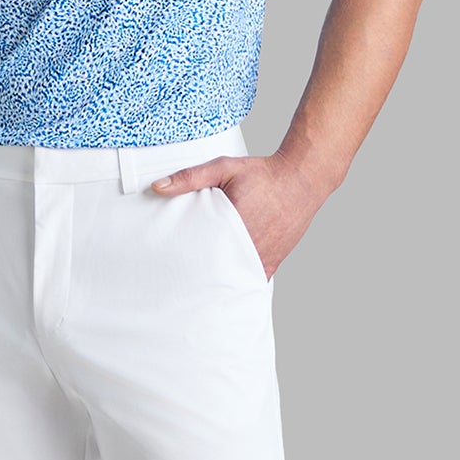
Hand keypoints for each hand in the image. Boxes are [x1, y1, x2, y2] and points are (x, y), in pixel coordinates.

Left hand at [149, 150, 326, 279]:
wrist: (302, 179)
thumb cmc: (263, 174)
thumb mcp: (224, 168)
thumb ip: (190, 177)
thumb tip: (158, 187)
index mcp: (232, 224)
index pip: (201, 251)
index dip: (184, 261)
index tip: (168, 267)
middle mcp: (249, 245)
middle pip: (215, 270)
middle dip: (197, 276)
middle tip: (175, 282)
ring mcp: (262, 256)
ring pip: (233, 279)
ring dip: (217, 282)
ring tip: (195, 290)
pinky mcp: (273, 260)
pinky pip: (252, 280)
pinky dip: (238, 284)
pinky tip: (223, 292)